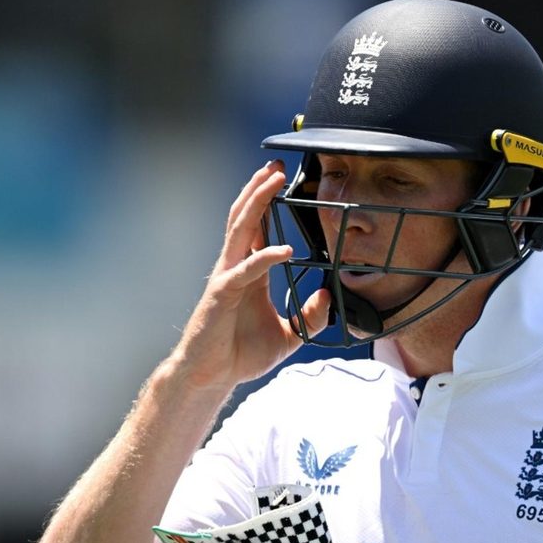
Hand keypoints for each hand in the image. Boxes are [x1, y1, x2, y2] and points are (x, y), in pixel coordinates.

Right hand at [170, 160, 330, 390]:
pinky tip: (285, 249)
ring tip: (271, 181)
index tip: (281, 178)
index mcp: (249, 273)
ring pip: (240, 231)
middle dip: (259, 188)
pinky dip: (265, 257)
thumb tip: (329, 296)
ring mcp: (227, 278)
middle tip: (276, 165)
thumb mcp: (289, 335)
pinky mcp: (222, 294)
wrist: (213, 377)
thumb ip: (310, 316)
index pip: (256, 228)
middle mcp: (236, 268)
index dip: (266, 201)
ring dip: (256, 203)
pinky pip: (246, 270)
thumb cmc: (241, 354)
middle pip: (245, 217)